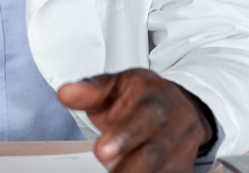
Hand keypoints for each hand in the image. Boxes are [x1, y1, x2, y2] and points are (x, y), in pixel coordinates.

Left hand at [56, 69, 211, 172]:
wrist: (179, 105)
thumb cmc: (143, 96)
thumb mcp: (116, 84)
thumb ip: (91, 91)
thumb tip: (66, 93)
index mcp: (154, 95)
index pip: (144, 114)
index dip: (124, 134)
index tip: (100, 150)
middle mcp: (172, 121)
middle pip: (154, 150)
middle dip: (129, 165)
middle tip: (104, 162)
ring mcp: (180, 147)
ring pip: (161, 169)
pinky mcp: (182, 166)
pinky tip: (127, 172)